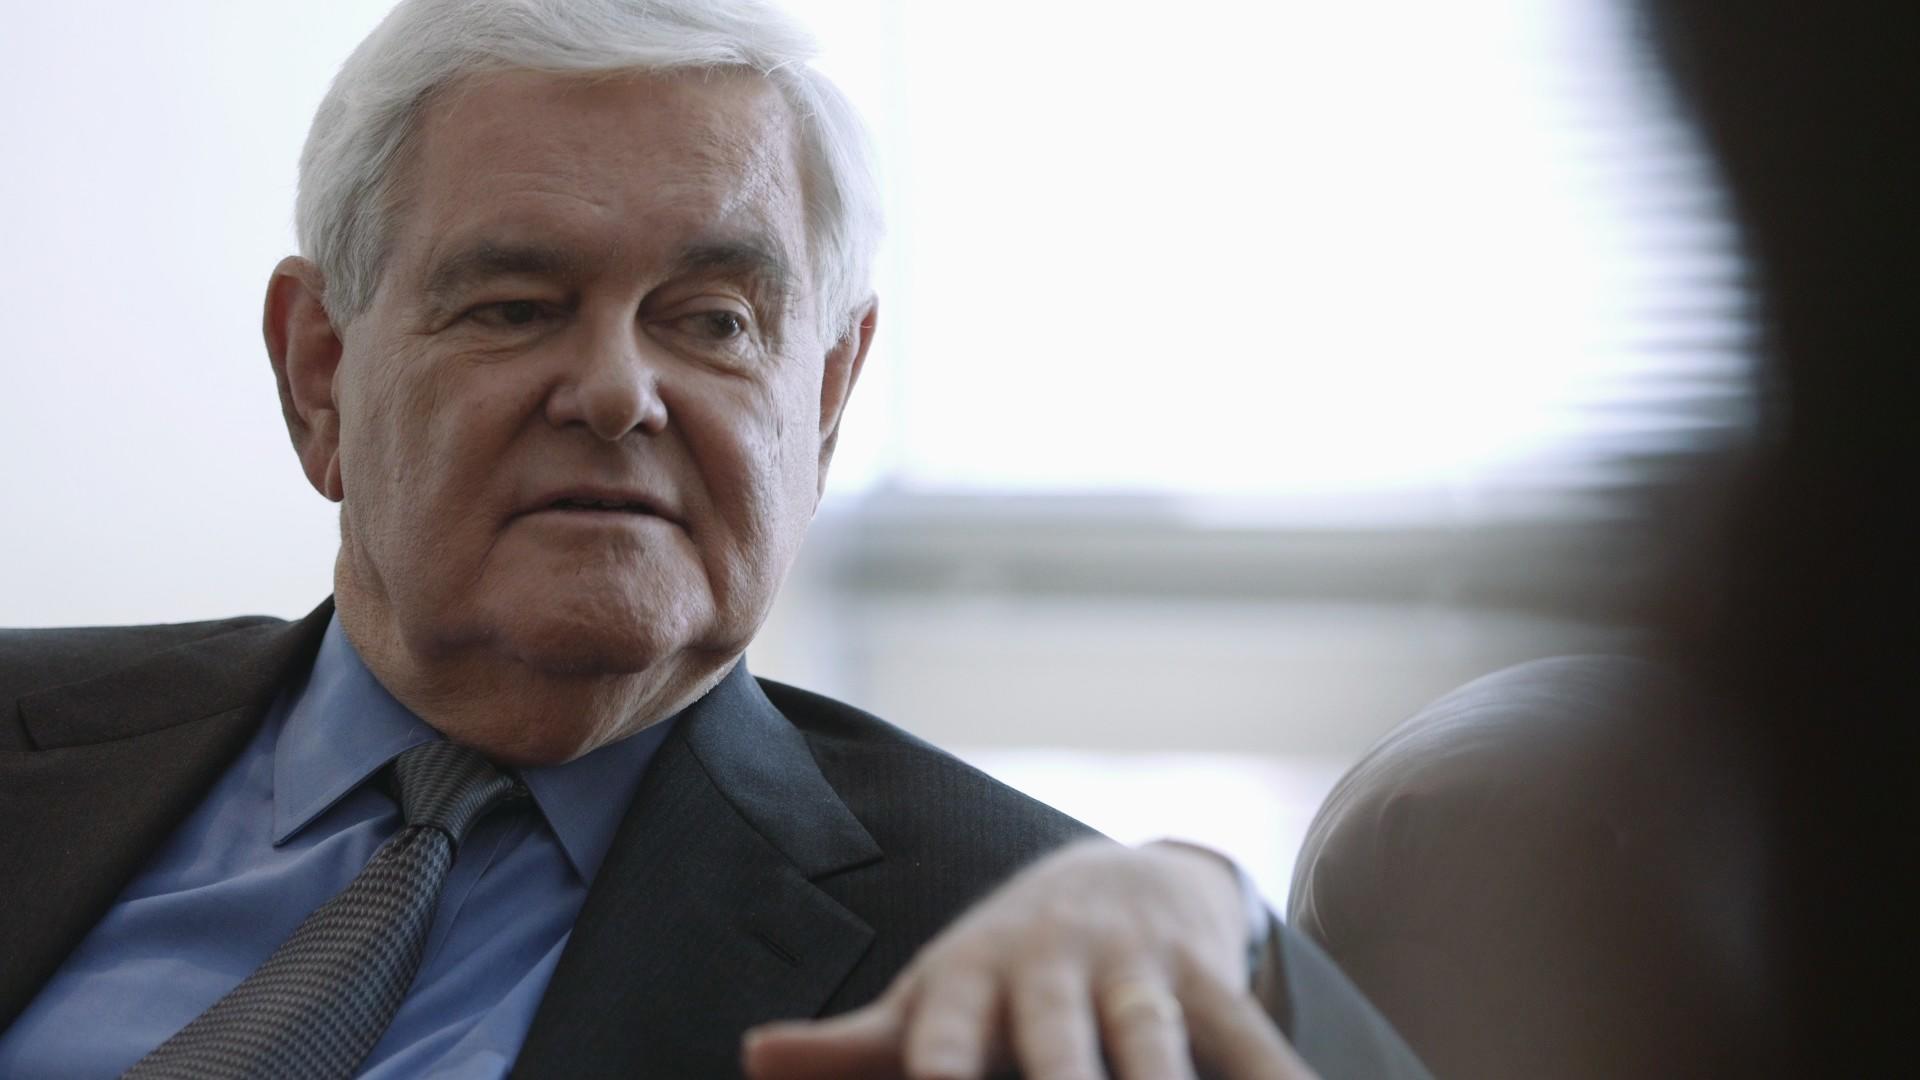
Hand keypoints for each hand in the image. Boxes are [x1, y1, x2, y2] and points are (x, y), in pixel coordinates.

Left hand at [741, 839, 1318, 1079]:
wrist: (1118, 879)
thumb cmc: (1002, 970)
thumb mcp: (934, 999)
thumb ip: (855, 1046)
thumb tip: (751, 1057)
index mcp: (970, 981)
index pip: (944, 1040)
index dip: (939, 1072)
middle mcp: (1051, 968)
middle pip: (1056, 1044)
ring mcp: (1133, 969)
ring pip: (1152, 1039)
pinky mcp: (1205, 977)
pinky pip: (1245, 1038)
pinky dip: (1274, 1076)